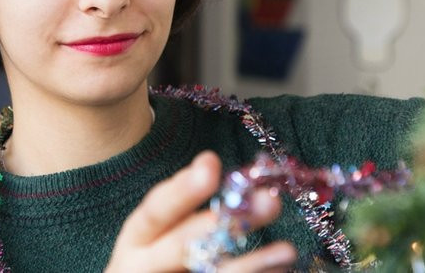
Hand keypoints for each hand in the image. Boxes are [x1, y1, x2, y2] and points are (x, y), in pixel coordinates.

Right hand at [105, 151, 297, 271]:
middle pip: (183, 246)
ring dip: (252, 263)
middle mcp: (144, 266)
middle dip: (227, 224)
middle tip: (269, 202)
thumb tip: (221, 170)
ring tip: (287, 250)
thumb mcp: (161, 231)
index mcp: (137, 240)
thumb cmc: (160, 256)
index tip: (211, 162)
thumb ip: (185, 205)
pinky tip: (281, 270)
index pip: (155, 212)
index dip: (182, 190)